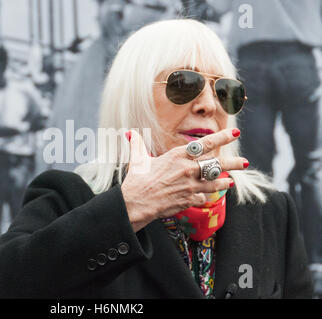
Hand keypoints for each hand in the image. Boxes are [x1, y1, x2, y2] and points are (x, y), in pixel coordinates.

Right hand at [120, 128, 247, 231]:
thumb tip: (131, 133)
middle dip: (234, 163)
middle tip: (245, 162)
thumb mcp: (137, 158)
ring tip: (232, 181)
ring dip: (224, 182)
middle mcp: (188, 170)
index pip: (205, 144)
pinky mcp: (189, 200)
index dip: (222, 137)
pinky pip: (203, 197)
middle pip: (217, 165)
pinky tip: (211, 194)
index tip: (234, 133)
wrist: (136, 202)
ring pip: (215, 182)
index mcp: (178, 156)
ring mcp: (190, 186)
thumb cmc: (137, 179)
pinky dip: (206, 195)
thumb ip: (137, 144)